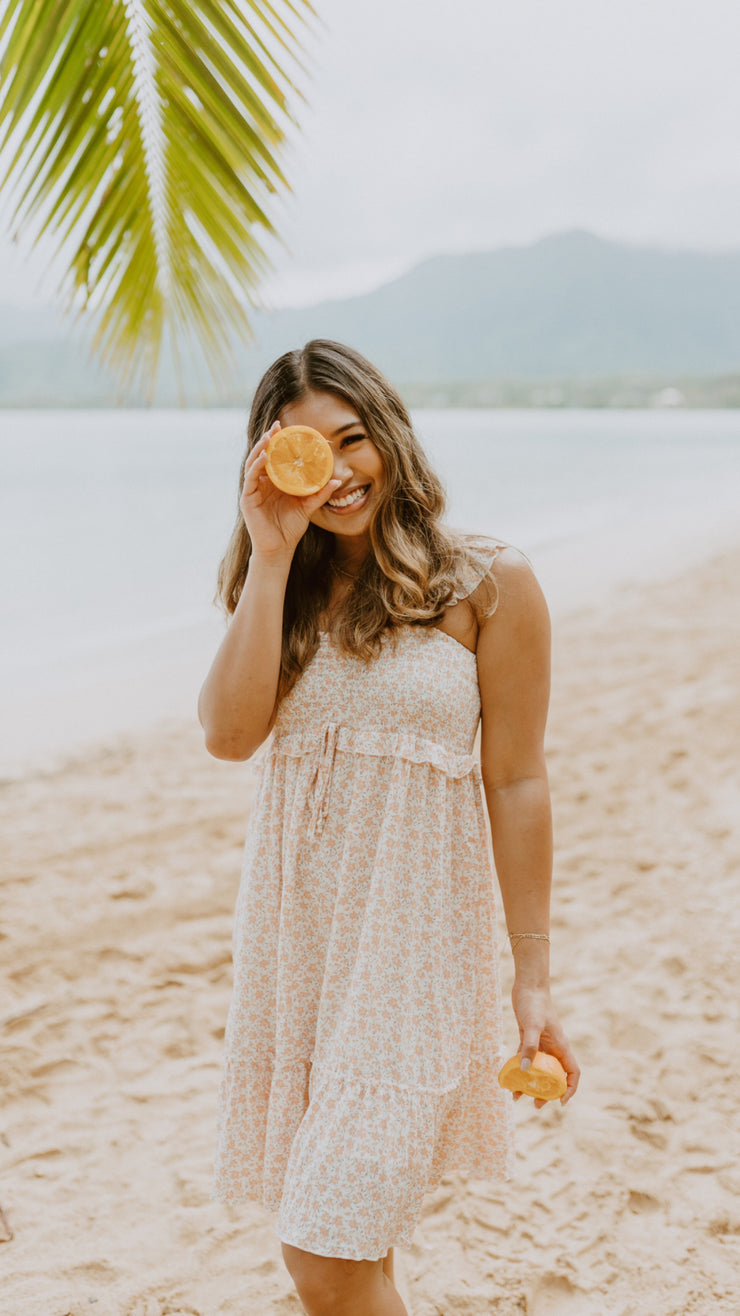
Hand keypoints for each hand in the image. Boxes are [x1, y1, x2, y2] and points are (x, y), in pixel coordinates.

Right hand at [240, 422, 341, 558]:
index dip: (278, 442)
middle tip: (277, 425)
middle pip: (262, 455)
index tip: (287, 427)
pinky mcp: (247, 499)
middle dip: (268, 439)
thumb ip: (319, 493)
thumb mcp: (308, 507)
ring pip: (254, 463)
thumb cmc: (291, 528)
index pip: (275, 457)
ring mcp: (253, 490)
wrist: (280, 549)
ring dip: (260, 448)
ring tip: (269, 436)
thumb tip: (337, 480)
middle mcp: (262, 483)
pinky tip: (264, 457)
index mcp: (274, 482)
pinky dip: (256, 466)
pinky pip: (250, 478)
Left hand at [511, 981, 579, 1108]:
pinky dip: (519, 1069)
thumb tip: (525, 1070)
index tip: (560, 1102)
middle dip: (547, 1092)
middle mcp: (553, 1048)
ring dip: (530, 1084)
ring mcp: (541, 1044)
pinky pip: (525, 1059)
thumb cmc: (534, 1003)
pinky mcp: (528, 1038)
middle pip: (554, 1076)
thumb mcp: (532, 1025)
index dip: (569, 1089)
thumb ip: (529, 1046)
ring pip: (538, 1070)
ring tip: (517, 1096)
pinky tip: (509, 1078)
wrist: (528, 986)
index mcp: (561, 1046)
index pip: (572, 1073)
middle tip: (535, 1104)